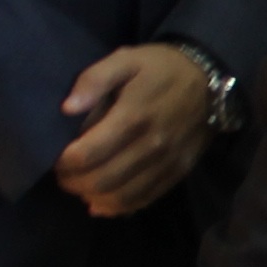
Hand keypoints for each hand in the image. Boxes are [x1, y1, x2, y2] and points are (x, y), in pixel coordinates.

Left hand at [54, 42, 213, 216]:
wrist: (211, 79)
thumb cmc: (161, 68)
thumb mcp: (125, 59)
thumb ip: (94, 80)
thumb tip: (67, 108)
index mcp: (133, 116)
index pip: (87, 154)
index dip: (63, 162)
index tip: (55, 157)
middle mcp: (151, 145)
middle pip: (101, 180)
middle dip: (73, 182)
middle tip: (63, 175)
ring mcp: (167, 162)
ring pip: (121, 196)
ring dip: (93, 197)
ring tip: (81, 187)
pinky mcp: (178, 172)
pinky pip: (144, 200)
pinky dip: (118, 207)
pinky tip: (102, 202)